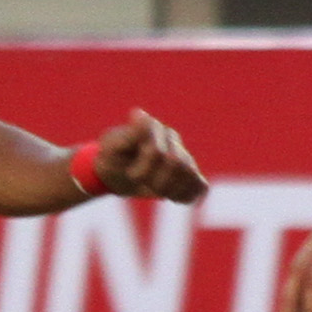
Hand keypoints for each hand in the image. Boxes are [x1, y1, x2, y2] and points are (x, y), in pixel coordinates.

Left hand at [88, 109, 205, 204]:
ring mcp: (183, 153)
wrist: (114, 173)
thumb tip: (139, 113)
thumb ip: (128, 135)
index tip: (131, 175)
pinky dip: (187, 195)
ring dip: (171, 190)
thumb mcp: (111, 149)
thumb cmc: (110, 160)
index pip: (157, 153)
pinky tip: (172, 197)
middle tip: (142, 184)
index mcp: (152, 127)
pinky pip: (200, 186)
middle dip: (157, 181)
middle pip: (177, 164)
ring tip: (156, 191)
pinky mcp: (190, 172)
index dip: (144, 170)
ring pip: (190, 174)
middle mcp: (170, 137)